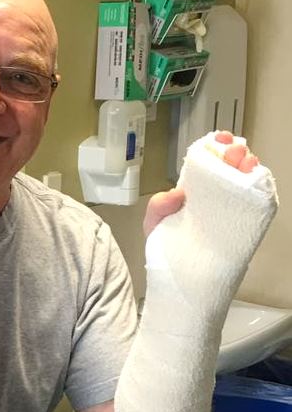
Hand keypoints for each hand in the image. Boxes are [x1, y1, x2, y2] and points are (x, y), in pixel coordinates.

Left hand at [143, 130, 260, 237]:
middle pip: (230, 166)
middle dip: (235, 152)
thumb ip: (158, 206)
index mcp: (194, 188)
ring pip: (245, 181)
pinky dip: (258, 191)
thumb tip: (176, 193)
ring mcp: (228, 207)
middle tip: (234, 153)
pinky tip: (256, 184)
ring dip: (249, 168)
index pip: (207, 161)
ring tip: (247, 164)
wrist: (178, 273)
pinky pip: (255, 203)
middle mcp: (214, 194)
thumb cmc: (165, 244)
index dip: (216, 146)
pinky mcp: (241, 222)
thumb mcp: (154, 222)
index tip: (220, 139)